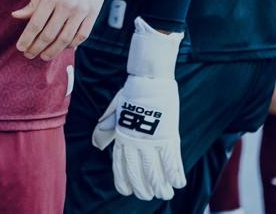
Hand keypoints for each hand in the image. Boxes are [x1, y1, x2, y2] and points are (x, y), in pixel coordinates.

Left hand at [12, 0, 113, 59]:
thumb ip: (33, 3)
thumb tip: (16, 16)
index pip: (36, 24)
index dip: (27, 39)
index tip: (20, 48)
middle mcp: (67, 4)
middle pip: (49, 34)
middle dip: (37, 48)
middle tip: (29, 55)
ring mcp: (82, 10)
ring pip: (65, 39)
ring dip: (53, 51)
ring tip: (44, 56)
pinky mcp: (93, 13)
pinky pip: (82, 35)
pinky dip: (72, 45)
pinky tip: (63, 47)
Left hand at [91, 17, 185, 200]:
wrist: (148, 80)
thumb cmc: (131, 94)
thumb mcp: (114, 112)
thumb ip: (107, 129)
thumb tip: (96, 145)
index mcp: (121, 136)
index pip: (120, 165)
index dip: (124, 181)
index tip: (128, 191)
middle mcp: (134, 142)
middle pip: (138, 173)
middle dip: (143, 188)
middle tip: (149, 195)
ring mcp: (151, 141)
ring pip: (155, 172)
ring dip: (161, 187)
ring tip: (166, 194)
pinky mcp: (168, 137)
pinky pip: (172, 162)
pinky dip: (175, 175)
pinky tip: (178, 183)